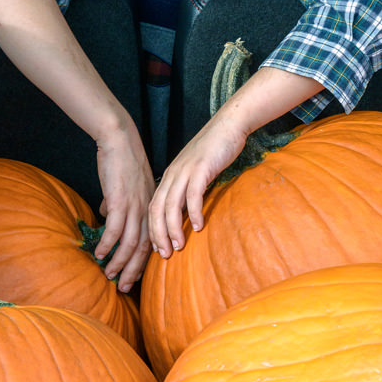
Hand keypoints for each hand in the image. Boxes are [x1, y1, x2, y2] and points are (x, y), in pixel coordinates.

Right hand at [94, 126, 155, 291]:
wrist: (120, 139)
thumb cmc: (121, 160)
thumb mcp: (126, 184)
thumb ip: (117, 201)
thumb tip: (103, 213)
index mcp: (151, 208)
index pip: (151, 240)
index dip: (143, 261)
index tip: (134, 277)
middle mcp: (146, 210)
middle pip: (144, 248)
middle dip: (133, 270)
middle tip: (124, 288)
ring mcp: (134, 206)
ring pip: (131, 243)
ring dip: (120, 262)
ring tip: (110, 276)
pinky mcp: (120, 201)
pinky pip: (115, 229)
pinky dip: (108, 244)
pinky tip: (101, 255)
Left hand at [147, 66, 324, 257]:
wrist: (228, 125)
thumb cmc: (214, 150)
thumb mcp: (195, 171)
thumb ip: (188, 189)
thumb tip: (186, 212)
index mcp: (169, 177)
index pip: (153, 207)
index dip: (152, 230)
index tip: (157, 249)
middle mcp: (172, 174)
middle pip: (157, 209)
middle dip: (157, 235)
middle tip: (163, 255)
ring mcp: (186, 170)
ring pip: (172, 204)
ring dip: (173, 228)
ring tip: (178, 246)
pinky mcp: (201, 168)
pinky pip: (193, 194)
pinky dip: (194, 212)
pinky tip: (199, 227)